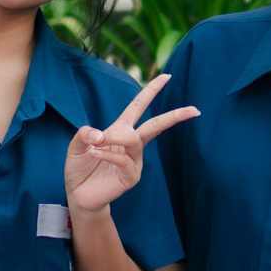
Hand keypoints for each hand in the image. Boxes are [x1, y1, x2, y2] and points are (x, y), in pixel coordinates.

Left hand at [65, 74, 198, 215]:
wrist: (79, 194)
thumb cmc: (81, 168)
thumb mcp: (77, 145)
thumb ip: (85, 133)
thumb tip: (101, 134)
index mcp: (121, 130)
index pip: (139, 106)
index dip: (152, 90)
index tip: (167, 76)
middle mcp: (132, 144)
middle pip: (156, 125)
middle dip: (174, 116)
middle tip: (194, 109)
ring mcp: (134, 161)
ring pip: (134, 140)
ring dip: (115, 138)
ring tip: (96, 142)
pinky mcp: (131, 176)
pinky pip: (123, 159)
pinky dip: (107, 154)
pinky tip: (94, 154)